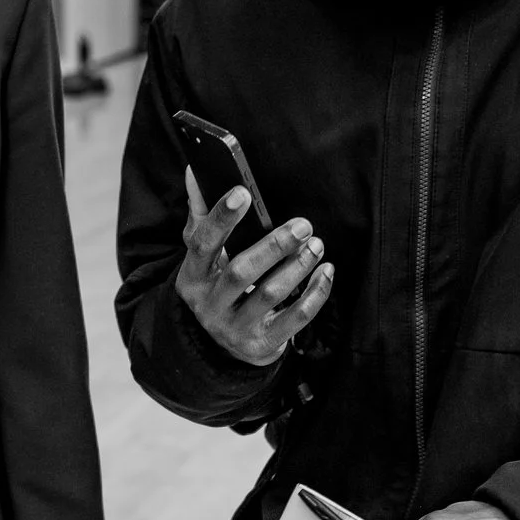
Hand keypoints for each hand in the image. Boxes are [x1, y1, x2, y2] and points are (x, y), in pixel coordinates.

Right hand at [172, 174, 332, 365]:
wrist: (221, 347)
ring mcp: (234, 328)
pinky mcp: (260, 345)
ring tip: (317, 246)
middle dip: (275, 245)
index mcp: (193, 277)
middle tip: (304, 225)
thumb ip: (202, 217)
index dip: (221, 218)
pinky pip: (294, 320)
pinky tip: (325, 273)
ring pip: (270, 295)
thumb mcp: (204, 260)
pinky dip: (315, 295)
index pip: (202, 243)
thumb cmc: (218, 288)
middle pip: (241, 272)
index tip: (244, 192)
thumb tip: (194, 171)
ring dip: (298, 267)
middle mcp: (209, 305)